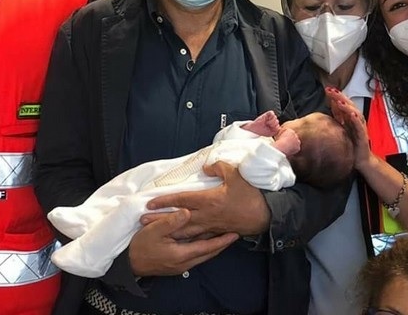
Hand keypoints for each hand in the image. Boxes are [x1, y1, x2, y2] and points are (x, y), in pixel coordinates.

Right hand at [129, 209, 238, 275]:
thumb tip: (187, 212)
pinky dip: (204, 248)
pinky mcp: (178, 264)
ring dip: (214, 246)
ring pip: (203, 255)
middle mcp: (185, 263)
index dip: (222, 241)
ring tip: (225, 236)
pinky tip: (206, 241)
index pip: (207, 247)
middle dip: (222, 244)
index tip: (234, 234)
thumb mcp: (154, 230)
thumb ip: (171, 221)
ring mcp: (181, 265)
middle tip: (235, 234)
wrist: (129, 263)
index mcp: (182, 254)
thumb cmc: (141, 246)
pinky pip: (196, 256)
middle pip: (209, 253)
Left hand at [143, 161, 270, 237]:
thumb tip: (205, 167)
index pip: (182, 200)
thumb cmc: (250, 194)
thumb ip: (218, 167)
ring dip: (169, 231)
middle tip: (143, 221)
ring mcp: (211, 225)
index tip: (150, 203)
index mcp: (208, 200)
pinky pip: (198, 236)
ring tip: (154, 232)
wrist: (264, 214)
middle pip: (177, 218)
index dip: (165, 201)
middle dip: (159, 220)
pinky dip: (186, 239)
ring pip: (185, 230)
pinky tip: (177, 241)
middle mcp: (206, 215)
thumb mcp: (235, 174)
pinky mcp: (217, 231)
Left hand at [326, 87, 372, 169]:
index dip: (337, 96)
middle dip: (341, 97)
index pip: (343, 104)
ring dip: (347, 106)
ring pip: (356, 113)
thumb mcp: (342, 128)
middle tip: (332, 91)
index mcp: (350, 118)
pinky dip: (356, 120)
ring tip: (340, 101)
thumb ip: (338, 116)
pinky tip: (351, 115)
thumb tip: (331, 104)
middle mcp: (356, 121)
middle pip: (350, 105)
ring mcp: (360, 127)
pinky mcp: (363, 136)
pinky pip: (360, 126)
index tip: (327, 89)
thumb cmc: (352, 144)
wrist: (361, 160)